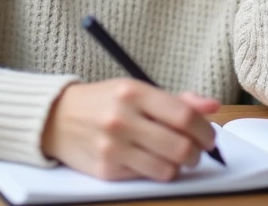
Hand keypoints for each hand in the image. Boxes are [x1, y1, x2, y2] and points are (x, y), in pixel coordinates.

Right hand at [41, 80, 219, 180]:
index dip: (205, 130)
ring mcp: (113, 147)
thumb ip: (176, 100)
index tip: (209, 137)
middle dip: (197, 153)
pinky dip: (156, 172)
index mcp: (133, 92)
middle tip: (196, 152)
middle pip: (180, 146)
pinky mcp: (106, 170)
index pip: (184, 116)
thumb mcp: (136, 90)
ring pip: (167, 169)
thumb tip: (213, 106)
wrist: (55, 119)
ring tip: (175, 158)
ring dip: (179, 167)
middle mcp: (122, 119)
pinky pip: (146, 178)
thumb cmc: (103, 102)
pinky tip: (150, 161)